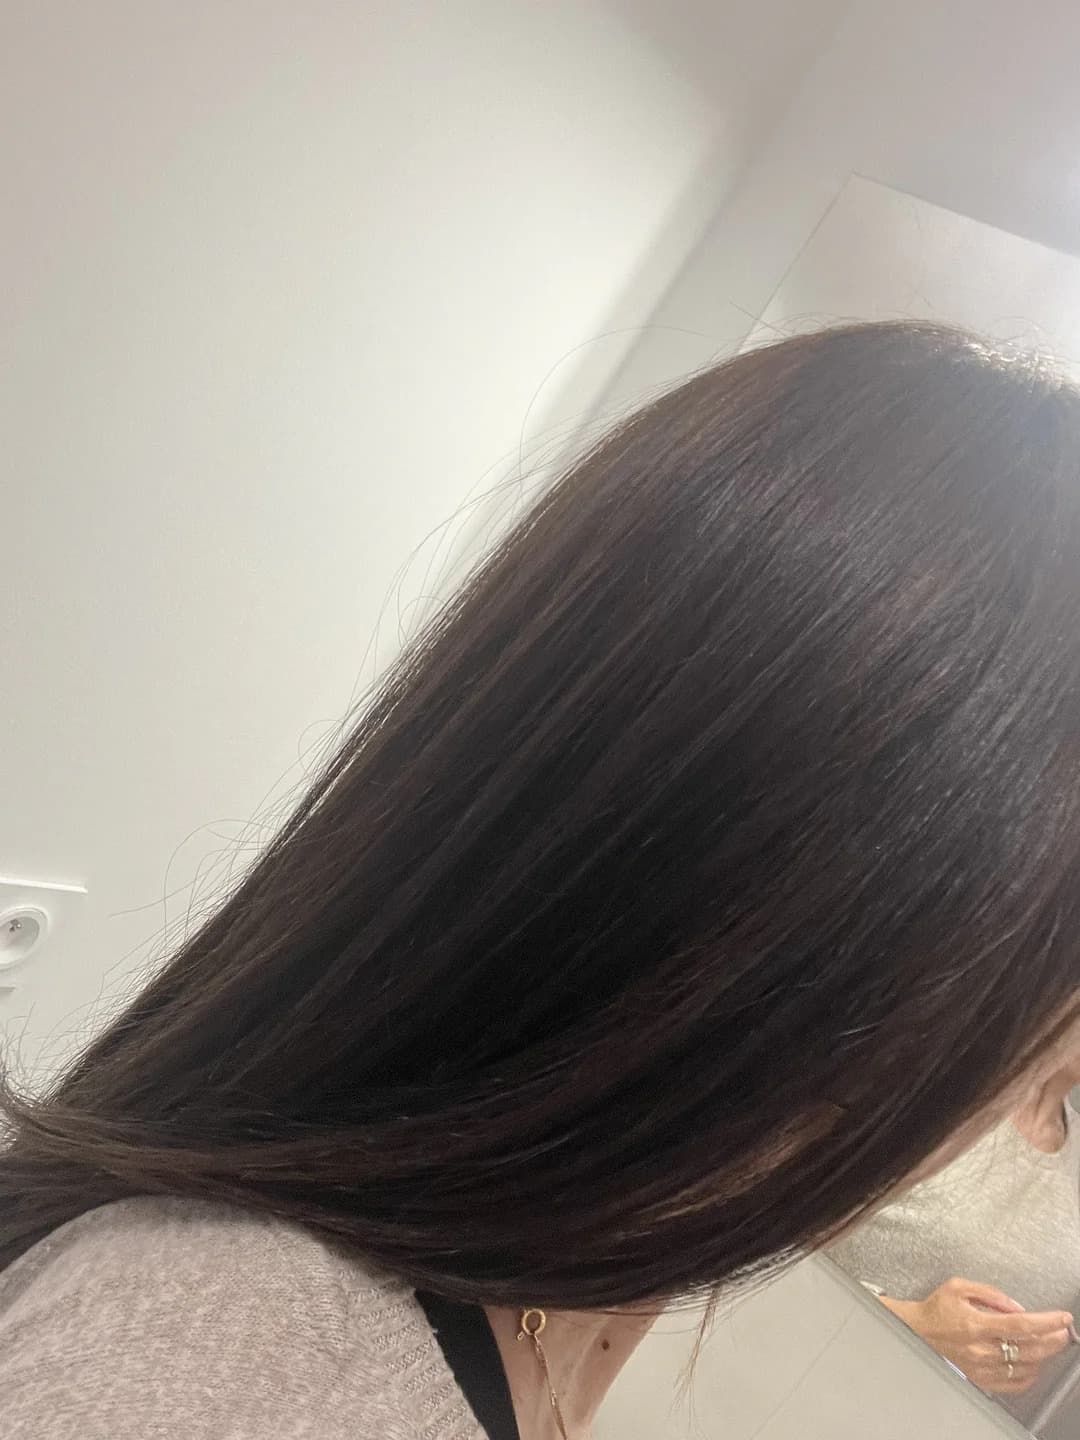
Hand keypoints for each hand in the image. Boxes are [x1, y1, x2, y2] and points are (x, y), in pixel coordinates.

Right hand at [883, 1277, 1072, 1394]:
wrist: (916, 1331)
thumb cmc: (936, 1308)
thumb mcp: (959, 1286)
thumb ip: (991, 1293)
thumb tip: (1017, 1307)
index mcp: (975, 1325)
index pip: (1020, 1325)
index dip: (1046, 1322)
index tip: (1062, 1317)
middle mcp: (980, 1350)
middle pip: (1029, 1349)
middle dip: (1053, 1339)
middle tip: (1064, 1331)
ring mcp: (982, 1369)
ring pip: (1025, 1368)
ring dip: (1044, 1356)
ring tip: (1049, 1344)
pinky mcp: (981, 1380)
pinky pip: (1014, 1384)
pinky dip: (1030, 1375)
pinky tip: (1033, 1364)